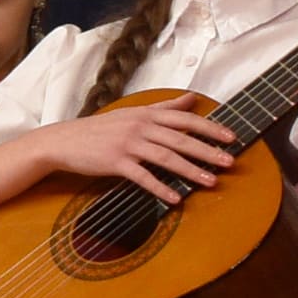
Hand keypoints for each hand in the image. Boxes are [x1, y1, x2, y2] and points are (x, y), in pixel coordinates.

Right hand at [33, 97, 244, 205]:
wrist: (65, 140)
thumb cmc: (102, 129)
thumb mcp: (134, 113)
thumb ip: (164, 107)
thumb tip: (191, 98)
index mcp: (147, 114)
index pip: (185, 119)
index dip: (210, 128)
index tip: (231, 137)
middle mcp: (141, 126)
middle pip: (180, 138)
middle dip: (208, 150)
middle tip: (230, 161)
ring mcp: (128, 144)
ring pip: (166, 157)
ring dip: (190, 171)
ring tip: (211, 181)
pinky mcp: (116, 162)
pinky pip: (142, 177)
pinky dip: (160, 188)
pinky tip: (175, 199)